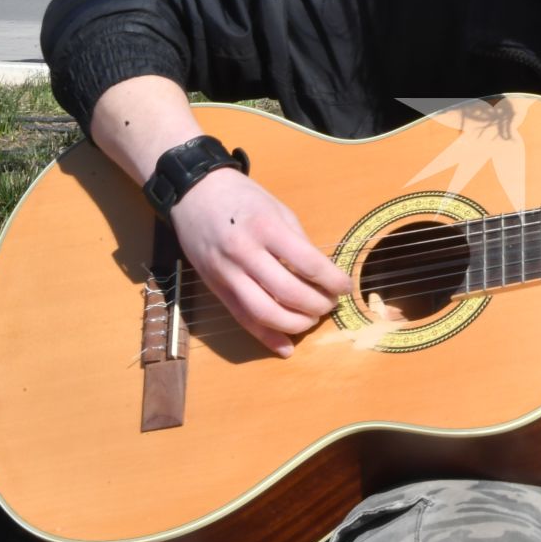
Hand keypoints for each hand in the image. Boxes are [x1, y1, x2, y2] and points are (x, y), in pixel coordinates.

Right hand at [167, 168, 354, 357]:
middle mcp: (244, 253)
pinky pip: (242, 318)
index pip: (308, 263)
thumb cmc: (243, 198)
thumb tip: (321, 275)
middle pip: (288, 293)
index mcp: (266, 228)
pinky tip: (286, 347)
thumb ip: (298, 242)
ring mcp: (227, 273)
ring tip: (312, 319)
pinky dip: (265, 337)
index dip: (332, 281)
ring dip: (295, 324)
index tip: (345, 287)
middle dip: (317, 305)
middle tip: (330, 304)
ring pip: (264, 313)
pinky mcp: (216, 288)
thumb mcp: (278, 210)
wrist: (194, 194)